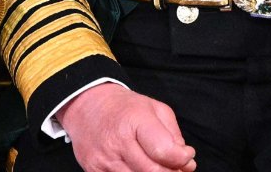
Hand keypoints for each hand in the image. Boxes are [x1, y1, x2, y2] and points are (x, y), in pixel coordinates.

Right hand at [57, 83, 195, 171]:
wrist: (84, 105)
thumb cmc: (123, 108)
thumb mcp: (154, 109)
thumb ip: (174, 135)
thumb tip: (186, 162)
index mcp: (135, 121)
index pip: (165, 151)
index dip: (182, 159)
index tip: (185, 156)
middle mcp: (117, 142)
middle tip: (174, 167)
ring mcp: (104, 159)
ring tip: (155, 167)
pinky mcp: (94, 171)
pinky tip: (137, 168)